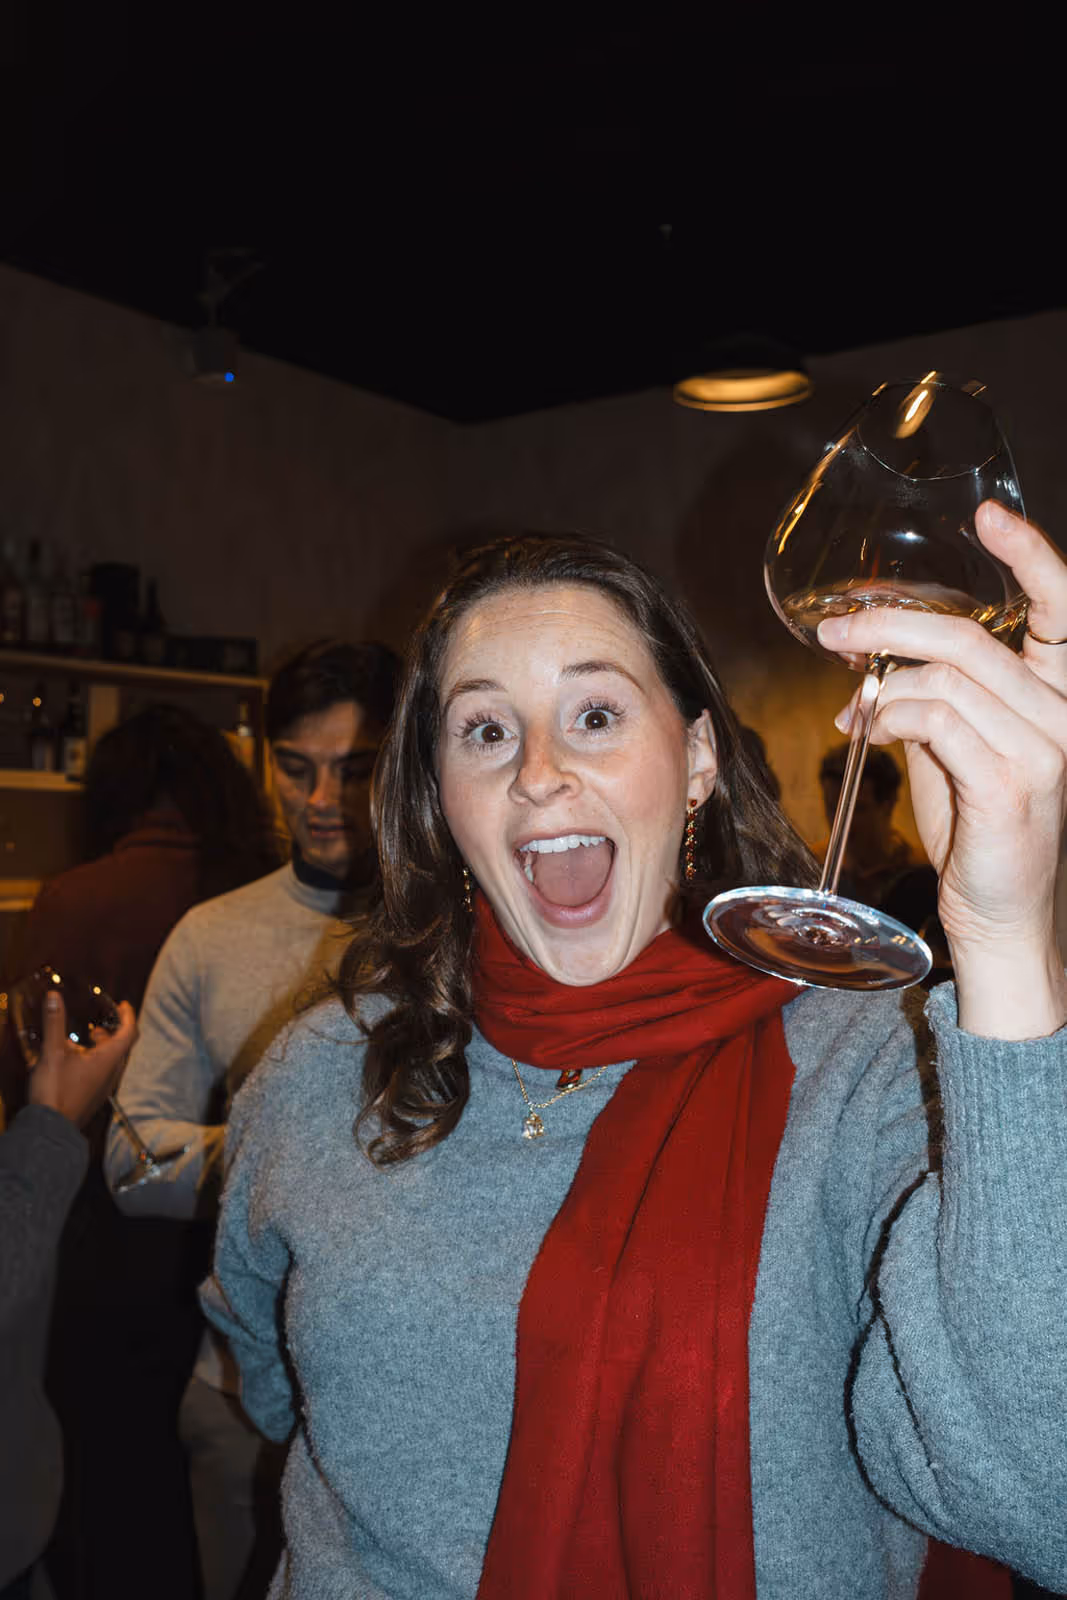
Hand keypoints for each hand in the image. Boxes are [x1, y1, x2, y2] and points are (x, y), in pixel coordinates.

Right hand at [27, 990, 138, 1127]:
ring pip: (111, 1060)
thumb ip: (54, 1023)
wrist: (51, 1129)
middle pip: (122, 1046)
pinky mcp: (94, 1096)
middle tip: (100, 1021)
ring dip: (102, 1046)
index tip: (123, 1004)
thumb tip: (54, 996)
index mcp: (109, 1060)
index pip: (129, 1032)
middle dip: (113, 1030)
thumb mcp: (53, 1052)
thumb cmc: (56, 1091)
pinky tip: (74, 1060)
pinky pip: (101, 1072)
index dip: (128, 1016)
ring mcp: (104, 1087)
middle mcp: (112, 1073)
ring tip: (85, 1038)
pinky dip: (94, 1059)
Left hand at [818, 502, 1066, 1036]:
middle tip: (835, 629)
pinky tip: (865, 729)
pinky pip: (936, 720)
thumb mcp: (956, 751)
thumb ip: (933, 701)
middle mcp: (1065, 715)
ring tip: (849, 703)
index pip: (1064, 608)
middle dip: (892, 622)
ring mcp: (1045, 749)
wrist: (1000, 918)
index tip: (986, 517)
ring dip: (880, 680)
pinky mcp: (1009, 785)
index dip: (1031, 555)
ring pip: (948, 676)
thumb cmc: (979, 833)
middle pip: (972, 637)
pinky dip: (890, 716)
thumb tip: (870, 669)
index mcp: (1060, 696)